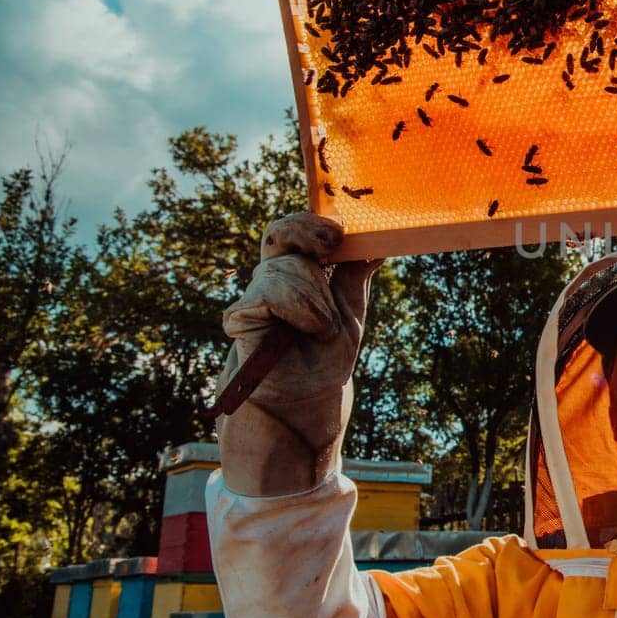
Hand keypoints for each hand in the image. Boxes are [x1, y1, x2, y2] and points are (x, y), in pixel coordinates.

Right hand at [215, 213, 379, 494]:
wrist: (309, 396)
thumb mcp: (351, 308)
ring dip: (316, 296)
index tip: (338, 229)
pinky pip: (269, 293)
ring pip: (284, 267)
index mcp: (301, 269)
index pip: (297, 228)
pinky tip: (308, 328)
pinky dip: (299, 309)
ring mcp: (256, 293)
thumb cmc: (329, 353)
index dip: (312, 221)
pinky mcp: (241, 315)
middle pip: (281, 233)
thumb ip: (354, 274)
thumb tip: (375, 242)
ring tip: (324, 327)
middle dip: (307, 233)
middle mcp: (275, 275)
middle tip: (331, 245)